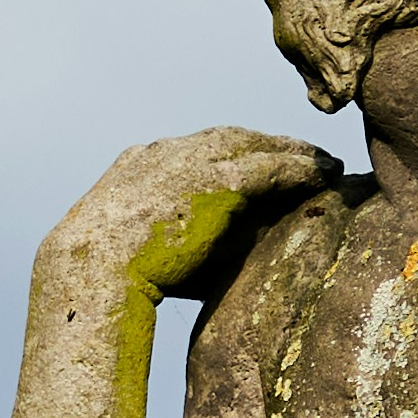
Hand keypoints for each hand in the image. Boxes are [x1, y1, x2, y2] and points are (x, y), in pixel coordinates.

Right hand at [46, 128, 342, 309]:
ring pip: (255, 145)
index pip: (194, 148)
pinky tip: (326, 173)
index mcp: (138, 164)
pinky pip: (272, 167)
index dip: (228, 154)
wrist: (91, 272)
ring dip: (292, 151)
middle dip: (265, 143)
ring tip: (323, 163)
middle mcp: (166, 152)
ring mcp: (192, 162)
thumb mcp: (136, 246)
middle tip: (298, 153)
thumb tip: (207, 255)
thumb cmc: (105, 280)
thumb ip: (166, 237)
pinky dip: (302, 168)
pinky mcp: (218, 181)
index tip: (250, 163)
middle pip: (228, 138)